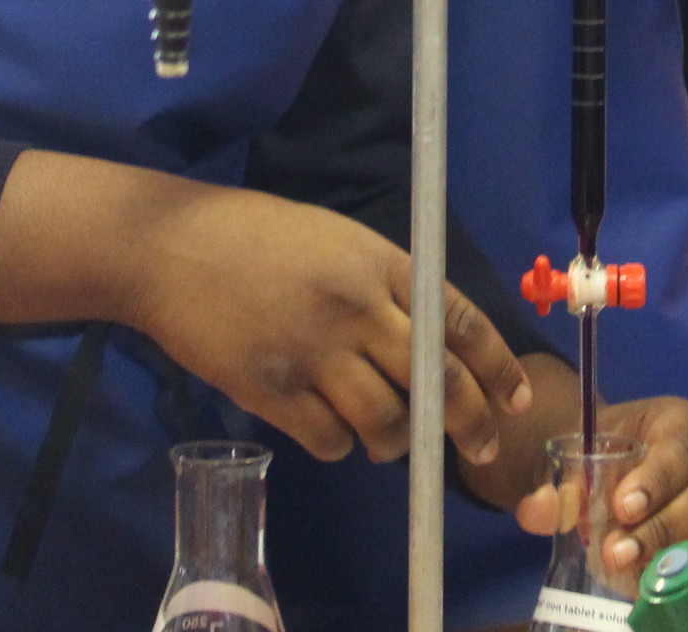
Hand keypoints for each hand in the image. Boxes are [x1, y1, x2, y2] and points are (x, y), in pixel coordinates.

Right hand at [0, 153, 533, 464]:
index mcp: (382, 264)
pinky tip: (326, 430)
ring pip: (387, 423)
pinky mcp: (273, 390)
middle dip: (469, 424)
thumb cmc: (255, 237)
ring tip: (384, 438)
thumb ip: (385, 285)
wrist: (171, 249)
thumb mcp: (336, 240)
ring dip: (394, 442)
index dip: (497, 367)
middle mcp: (359, 309)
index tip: (517, 400)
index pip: (460, 321)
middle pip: (437, 382)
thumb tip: (431, 341)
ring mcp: (316, 352)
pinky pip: (329, 441)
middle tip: (479, 451)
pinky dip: (336, 445)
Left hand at [496, 387, 687, 574]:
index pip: (678, 448)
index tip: (623, 508)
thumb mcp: (576, 456)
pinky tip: (647, 581)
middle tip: (615, 552)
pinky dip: (683, 571)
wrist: (615, 462)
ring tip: (627, 571)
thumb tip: (535, 509)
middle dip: (659, 528)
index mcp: (682, 422)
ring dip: (670, 555)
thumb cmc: (602, 451)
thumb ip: (557, 484)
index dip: (655, 480)